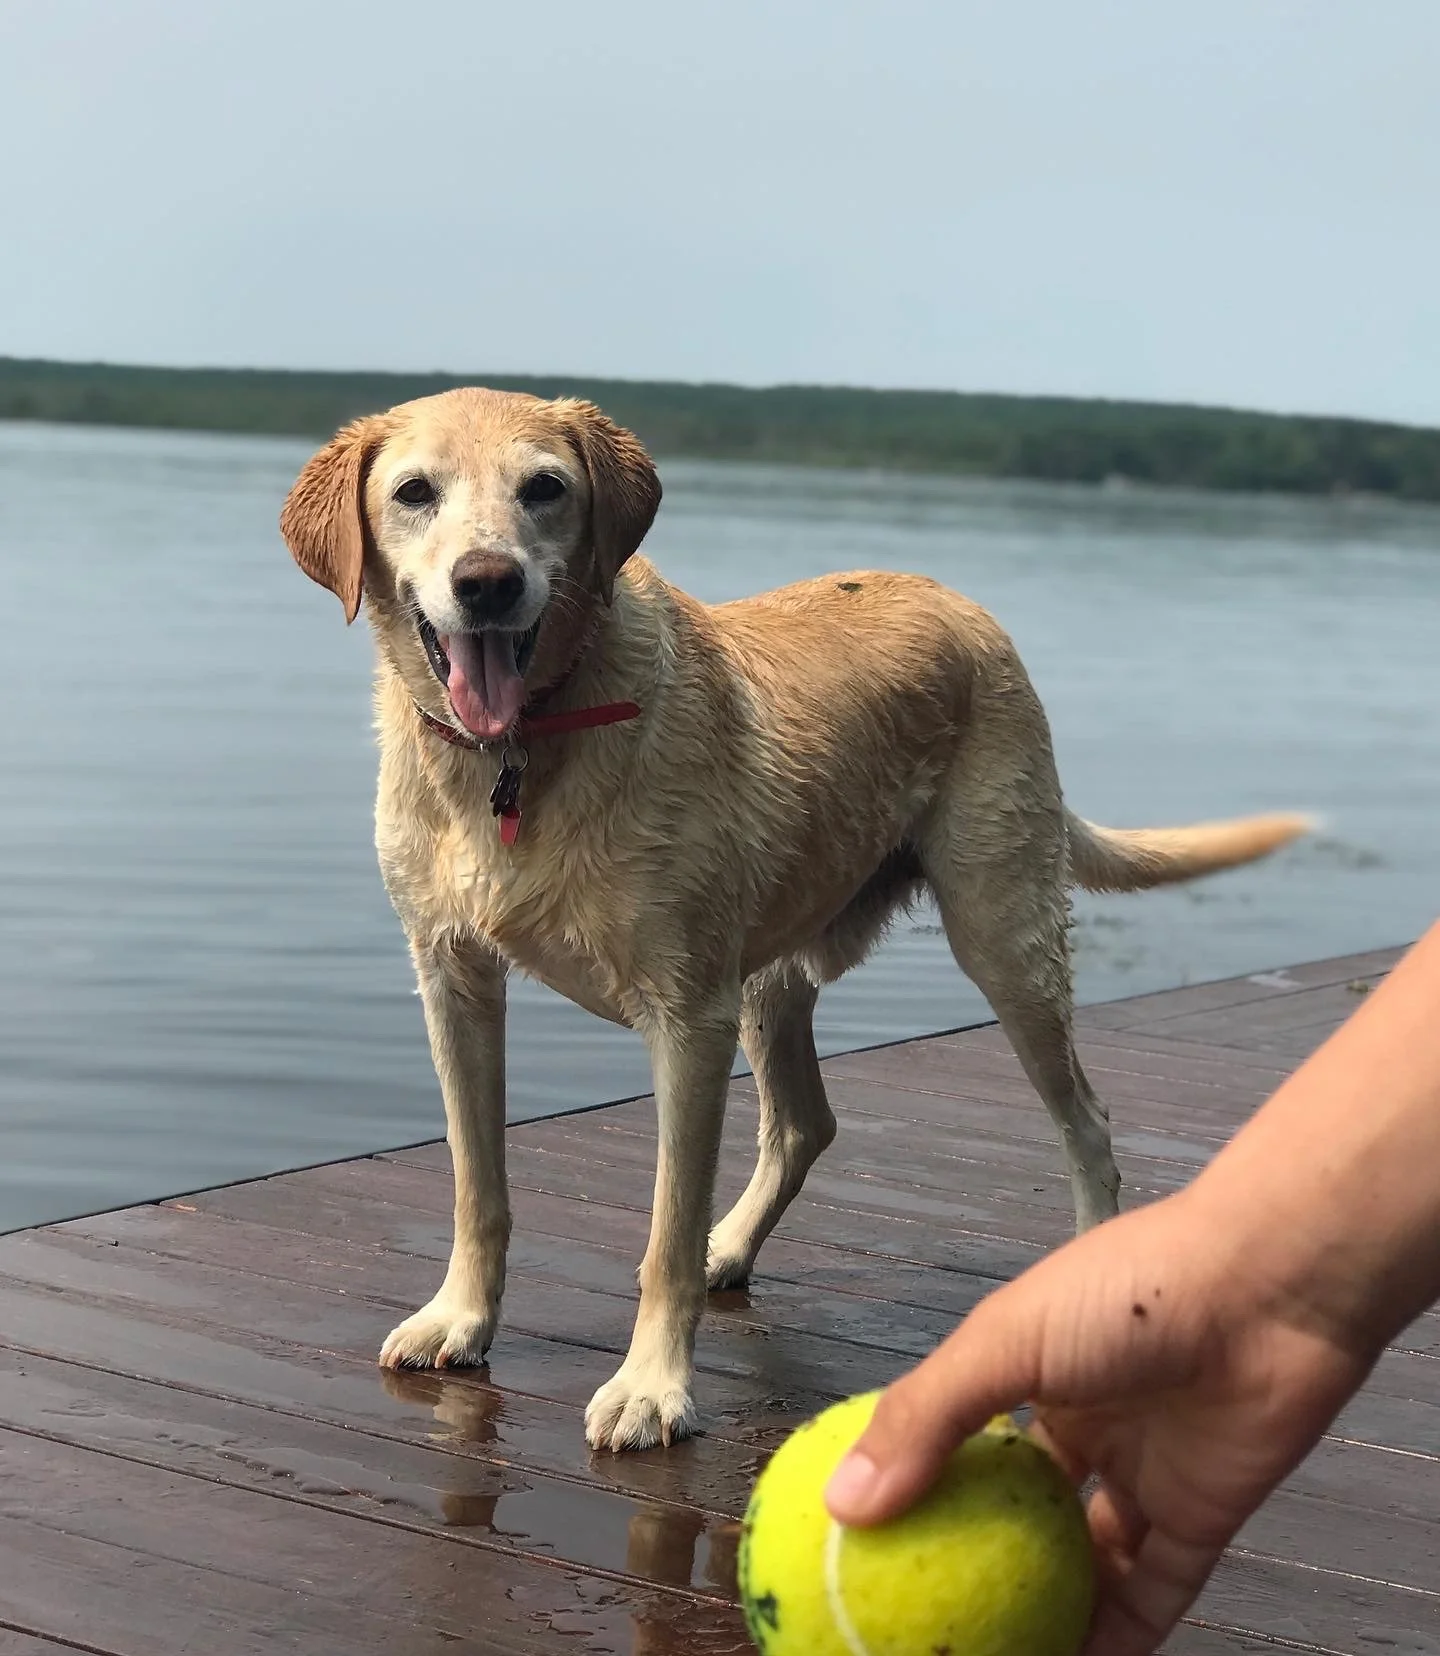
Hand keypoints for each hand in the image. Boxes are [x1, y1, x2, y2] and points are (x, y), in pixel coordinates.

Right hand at [824, 1187, 1375, 1655]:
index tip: (865, 1548)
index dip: (913, 1491)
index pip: (956, 1443)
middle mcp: (1078, 1427)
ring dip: (1040, 1611)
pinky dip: (1113, 1640)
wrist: (1270, 1289)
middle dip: (972, 1562)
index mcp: (1024, 1372)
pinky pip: (1149, 1597)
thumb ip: (928, 1419)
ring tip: (986, 1653)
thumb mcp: (1006, 1342)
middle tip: (924, 1620)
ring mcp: (1139, 1475)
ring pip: (1080, 1563)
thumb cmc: (1129, 1292)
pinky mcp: (1198, 1520)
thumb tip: (844, 1503)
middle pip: (1015, 1511)